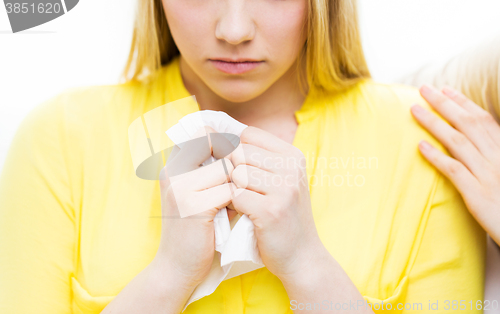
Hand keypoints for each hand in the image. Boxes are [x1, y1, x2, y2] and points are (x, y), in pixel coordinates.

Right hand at [155, 130, 236, 287]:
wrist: (176, 268)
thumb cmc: (195, 230)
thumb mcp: (199, 195)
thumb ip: (212, 172)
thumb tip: (242, 148)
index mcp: (172, 166)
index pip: (201, 132)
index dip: (223, 140)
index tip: (237, 156)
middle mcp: (173, 172)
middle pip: (214, 144)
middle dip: (234, 159)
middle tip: (240, 178)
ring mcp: (181, 188)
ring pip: (226, 168)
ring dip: (238, 183)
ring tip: (237, 198)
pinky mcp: (194, 207)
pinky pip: (229, 191)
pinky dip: (238, 201)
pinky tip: (236, 212)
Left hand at [228, 126, 325, 278]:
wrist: (302, 256)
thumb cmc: (283, 215)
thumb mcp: (281, 180)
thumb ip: (259, 158)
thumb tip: (219, 133)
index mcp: (293, 155)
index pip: (249, 134)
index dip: (235, 149)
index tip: (236, 168)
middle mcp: (291, 168)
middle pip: (239, 151)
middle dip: (231, 170)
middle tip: (238, 189)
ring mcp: (284, 189)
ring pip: (236, 173)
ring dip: (232, 189)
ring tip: (244, 203)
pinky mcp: (271, 211)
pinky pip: (235, 195)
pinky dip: (234, 206)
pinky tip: (244, 214)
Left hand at [411, 84, 499, 244]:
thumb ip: (493, 154)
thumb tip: (475, 141)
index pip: (483, 120)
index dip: (462, 103)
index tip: (444, 90)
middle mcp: (498, 158)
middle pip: (467, 124)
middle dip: (444, 104)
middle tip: (423, 89)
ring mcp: (488, 175)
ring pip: (457, 142)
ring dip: (434, 123)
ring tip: (414, 110)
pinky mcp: (477, 194)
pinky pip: (454, 170)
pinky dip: (437, 157)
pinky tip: (420, 146)